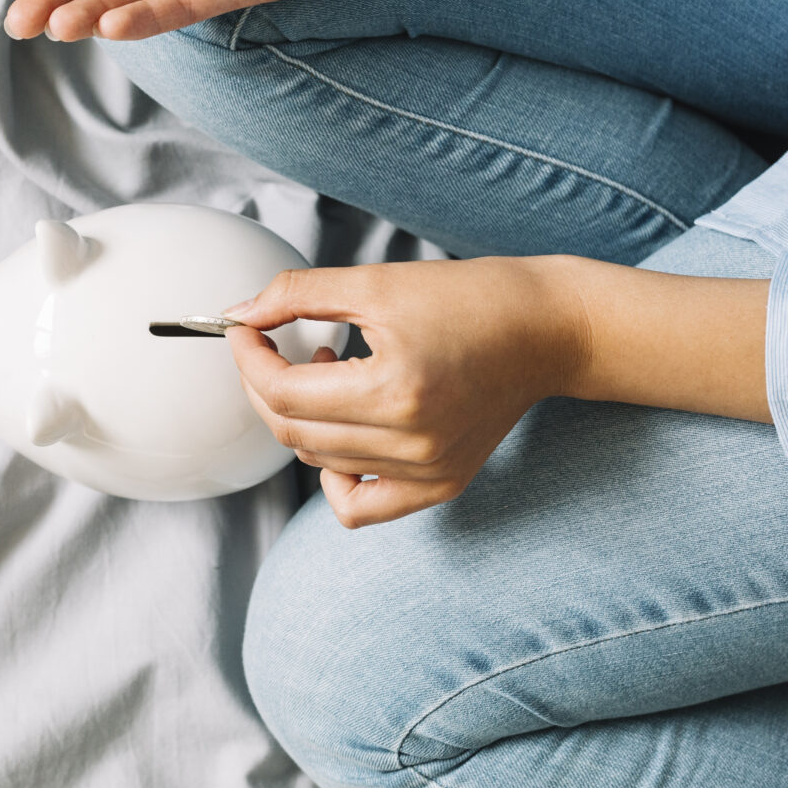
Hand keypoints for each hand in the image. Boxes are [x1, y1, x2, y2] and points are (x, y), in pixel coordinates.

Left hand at [225, 255, 770, 526]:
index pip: (283, 392)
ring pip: (319, 462)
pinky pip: (361, 505)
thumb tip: (239, 314)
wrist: (548, 329)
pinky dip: (334, 475)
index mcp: (395, 389)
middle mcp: (412, 442)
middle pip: (292, 431)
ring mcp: (428, 472)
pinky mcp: (441, 485)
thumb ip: (298, 295)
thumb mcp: (377, 283)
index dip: (249, 358)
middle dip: (263, 386)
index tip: (243, 330)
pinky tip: (342, 428)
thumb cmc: (469, 298)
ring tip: (330, 367)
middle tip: (271, 347)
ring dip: (300, 417)